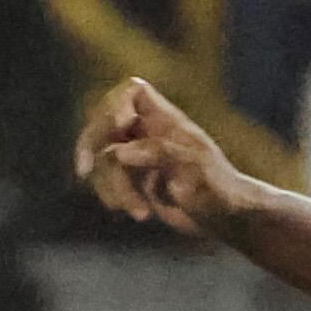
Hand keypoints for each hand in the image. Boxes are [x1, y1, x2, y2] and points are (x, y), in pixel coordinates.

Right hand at [74, 75, 248, 237]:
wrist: (228, 220)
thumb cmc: (219, 190)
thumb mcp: (194, 169)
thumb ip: (159, 154)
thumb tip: (119, 152)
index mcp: (167, 121)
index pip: (133, 91)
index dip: (117, 104)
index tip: (119, 127)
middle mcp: (150, 133)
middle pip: (105, 121)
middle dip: (92, 144)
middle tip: (83, 169)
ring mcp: (141, 157)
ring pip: (105, 159)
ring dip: (114, 188)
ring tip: (141, 214)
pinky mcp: (137, 181)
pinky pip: (109, 181)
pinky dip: (115, 197)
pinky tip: (137, 214)